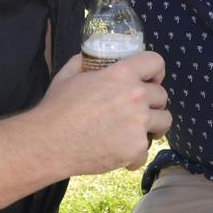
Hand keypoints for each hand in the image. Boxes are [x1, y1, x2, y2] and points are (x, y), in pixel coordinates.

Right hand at [38, 52, 170, 173]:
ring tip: (137, 131)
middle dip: (152, 102)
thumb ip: (85, 63)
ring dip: (153, 126)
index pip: (156, 62)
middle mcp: (136, 96)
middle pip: (162, 95)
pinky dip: (134, 154)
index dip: (155, 72)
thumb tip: (90, 58)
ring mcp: (139, 124)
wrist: (49, 142)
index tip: (151, 80)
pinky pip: (146, 150)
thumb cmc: (56, 108)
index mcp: (122, 74)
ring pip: (164, 121)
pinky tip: (120, 153)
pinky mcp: (136, 148)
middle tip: (136, 110)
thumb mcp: (69, 74)